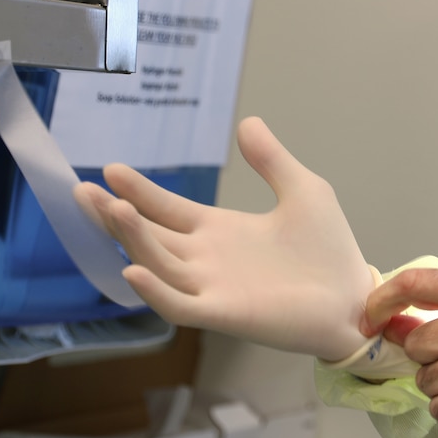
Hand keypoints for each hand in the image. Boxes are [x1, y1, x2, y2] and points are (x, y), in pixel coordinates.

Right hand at [73, 116, 375, 360]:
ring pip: (157, 263)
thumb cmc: (329, 250)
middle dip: (116, 214)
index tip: (110, 170)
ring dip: (132, 239)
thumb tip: (247, 122)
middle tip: (84, 190)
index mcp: (219, 231)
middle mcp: (205, 259)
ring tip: (112, 210)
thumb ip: (272, 161)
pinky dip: (154, 290)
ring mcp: (210, 287)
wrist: (353, 298)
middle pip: (148, 235)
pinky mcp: (224, 314)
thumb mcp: (302, 191)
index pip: (166, 209)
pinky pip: (178, 304)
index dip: (138, 191)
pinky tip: (134, 269)